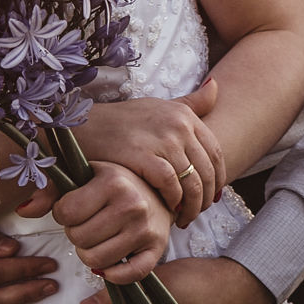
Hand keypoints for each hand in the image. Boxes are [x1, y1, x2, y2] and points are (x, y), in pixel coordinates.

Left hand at [50, 162, 172, 283]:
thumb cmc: (116, 182)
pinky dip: (113, 275)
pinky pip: (128, 275)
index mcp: (113, 181)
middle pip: (79, 238)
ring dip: (89, 254)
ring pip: (97, 260)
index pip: (66, 212)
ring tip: (97, 239)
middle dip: (75, 234)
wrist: (160, 192)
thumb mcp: (86, 174)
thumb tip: (23, 210)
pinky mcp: (156, 250)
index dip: (62, 214)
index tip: (72, 208)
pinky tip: (109, 263)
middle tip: (86, 223)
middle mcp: (131, 204)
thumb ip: (52, 190)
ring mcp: (145, 229)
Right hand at [72, 82, 224, 227]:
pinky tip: (168, 209)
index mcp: (184, 114)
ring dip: (192, 206)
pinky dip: (173, 201)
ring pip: (192, 181)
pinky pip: (171, 185)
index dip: (218, 179)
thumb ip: (190, 102)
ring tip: (184, 218)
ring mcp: (162, 139)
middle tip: (199, 212)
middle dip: (207, 197)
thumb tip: (216, 86)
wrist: (85, 126)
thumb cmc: (123, 120)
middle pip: (207, 170)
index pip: (216, 152)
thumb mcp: (159, 106)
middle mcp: (178, 124)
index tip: (212, 196)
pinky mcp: (143, 155)